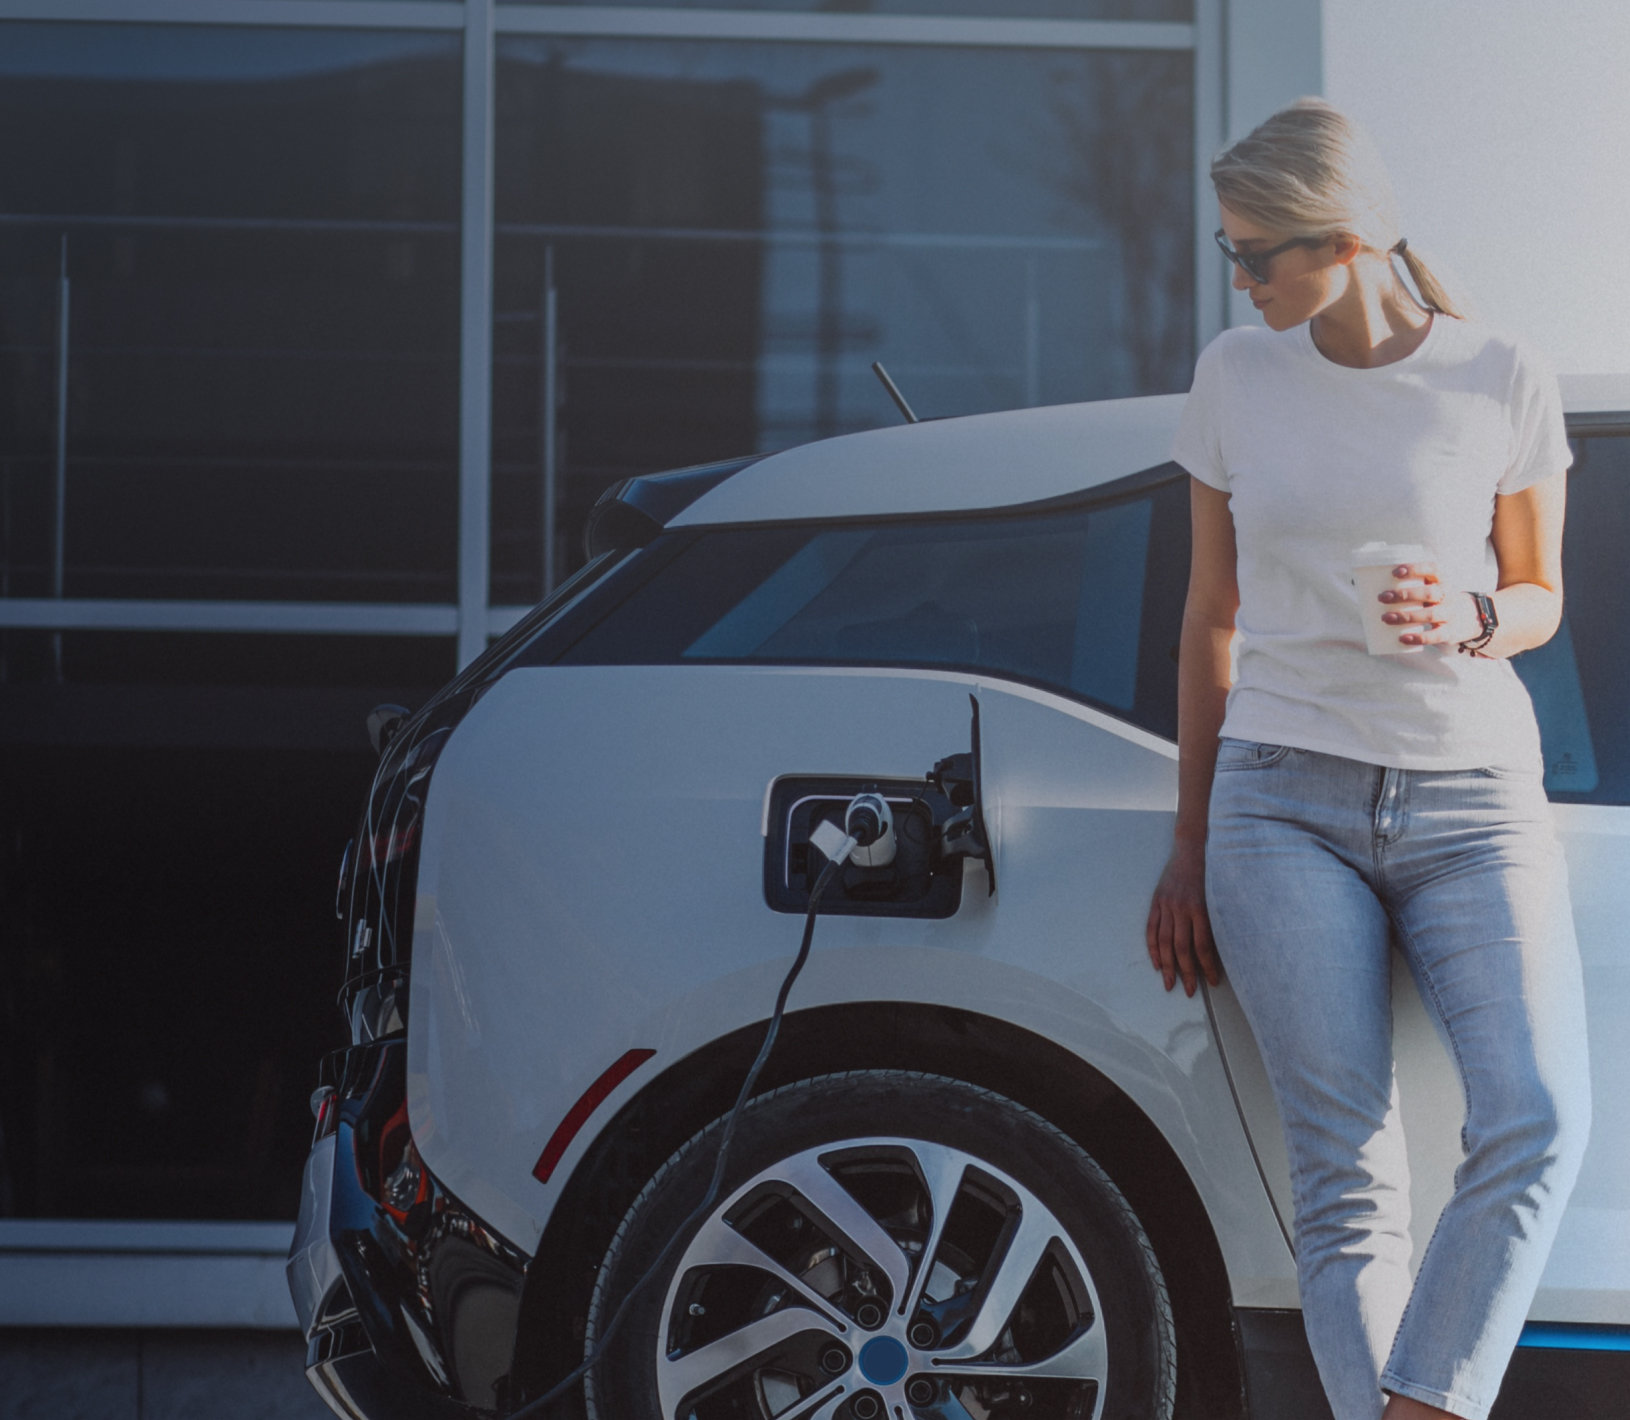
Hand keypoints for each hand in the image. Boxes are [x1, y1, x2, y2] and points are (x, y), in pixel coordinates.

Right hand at [1145, 841, 1220, 995]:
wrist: (1192, 848)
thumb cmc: (1212, 873)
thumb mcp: (1220, 896)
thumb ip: (1217, 921)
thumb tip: (1219, 951)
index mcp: (1201, 908)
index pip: (1203, 946)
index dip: (1207, 966)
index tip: (1212, 982)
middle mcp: (1181, 908)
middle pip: (1182, 948)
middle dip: (1186, 973)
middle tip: (1190, 992)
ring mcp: (1166, 905)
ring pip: (1165, 942)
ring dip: (1167, 966)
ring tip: (1169, 984)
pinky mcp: (1157, 901)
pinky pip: (1152, 929)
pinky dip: (1153, 948)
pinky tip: (1156, 962)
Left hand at [1377, 562, 1481, 647]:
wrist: (1469, 617)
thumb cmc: (1436, 599)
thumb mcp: (1430, 587)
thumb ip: (1409, 585)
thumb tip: (1368, 586)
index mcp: (1442, 580)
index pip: (1432, 569)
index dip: (1415, 569)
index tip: (1395, 572)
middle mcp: (1448, 595)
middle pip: (1429, 593)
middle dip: (1404, 595)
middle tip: (1381, 597)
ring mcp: (1450, 613)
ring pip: (1430, 614)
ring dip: (1406, 616)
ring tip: (1385, 618)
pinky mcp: (1450, 631)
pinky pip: (1436, 635)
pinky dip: (1419, 637)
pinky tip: (1403, 638)